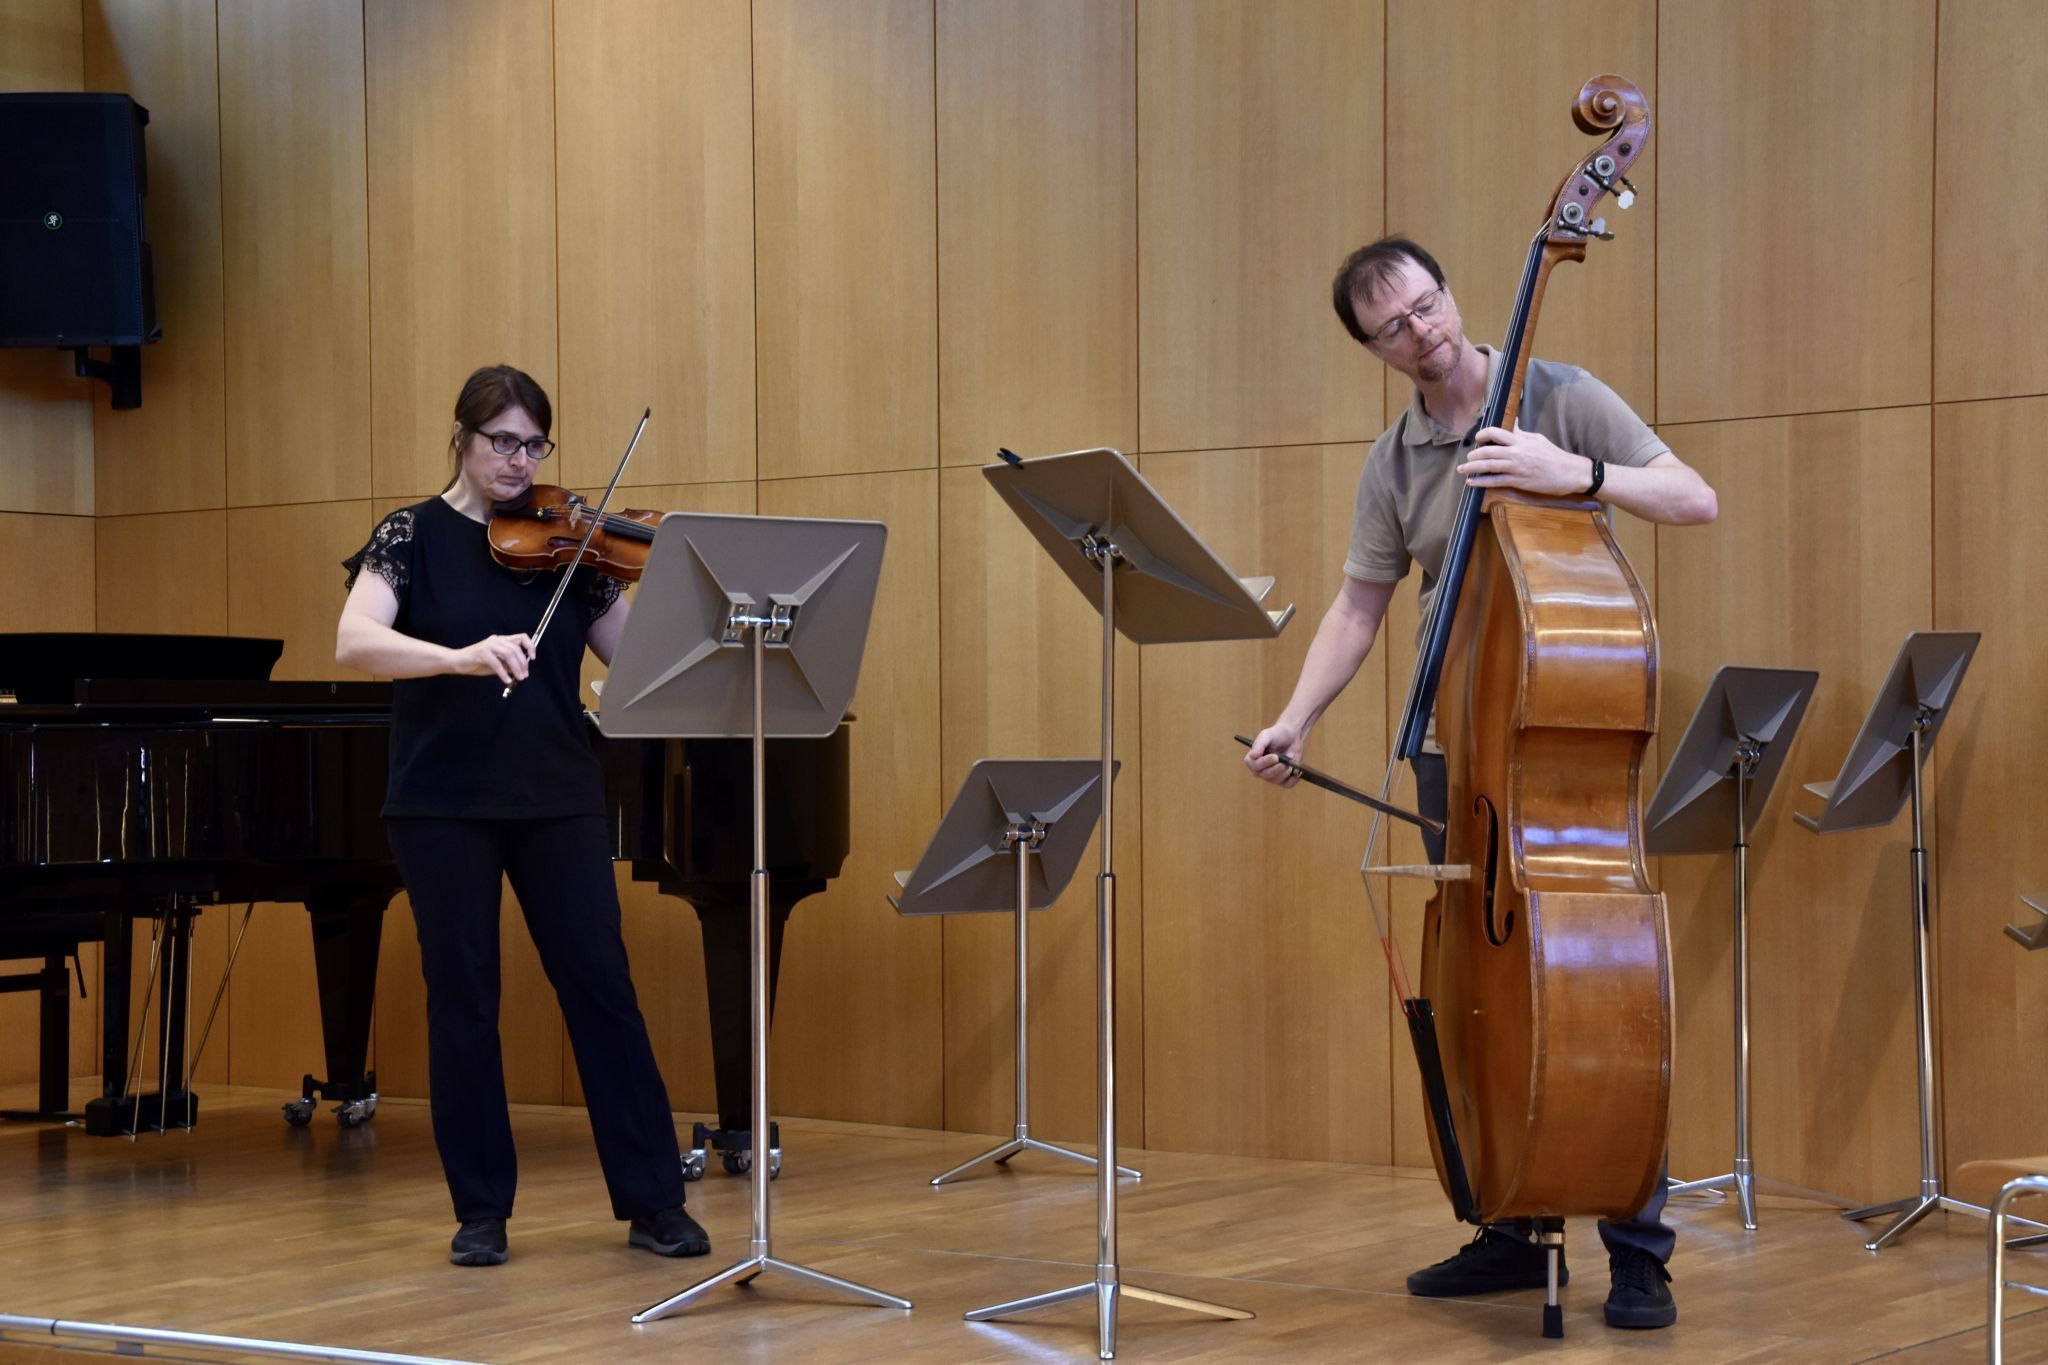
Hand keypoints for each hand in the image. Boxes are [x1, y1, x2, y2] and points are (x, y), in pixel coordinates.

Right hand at [453, 633, 534, 684]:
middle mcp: (496, 640)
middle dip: (523, 663)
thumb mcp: (497, 663)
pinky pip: (496, 663)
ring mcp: (488, 645)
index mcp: (501, 640)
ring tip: (519, 678)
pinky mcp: (481, 653)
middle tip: (524, 675)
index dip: (530, 646)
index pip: (521, 637)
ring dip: (516, 668)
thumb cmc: (477, 663)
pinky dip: (503, 673)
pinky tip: (506, 680)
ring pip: (508, 654)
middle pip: (516, 648)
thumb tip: (521, 669)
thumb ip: (508, 664)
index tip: (532, 658)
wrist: (457, 662)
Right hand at [1245, 721, 1306, 787]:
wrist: (1291, 736)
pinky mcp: (1283, 780)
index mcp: (1252, 760)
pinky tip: (1296, 768)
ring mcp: (1271, 777)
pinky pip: (1288, 784)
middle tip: (1286, 762)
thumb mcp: (1266, 735)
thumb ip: (1259, 744)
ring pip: (1277, 780)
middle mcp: (1260, 771)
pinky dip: (1293, 777)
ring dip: (1287, 770)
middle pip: (1266, 775)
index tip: (1275, 757)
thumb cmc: (1276, 734)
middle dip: (1277, 768)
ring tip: (1292, 756)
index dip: (1265, 763)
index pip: (1255, 766)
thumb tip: (1252, 755)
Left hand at [1460, 425, 1594, 496]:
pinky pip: (1495, 481)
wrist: (1569, 472)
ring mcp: (1516, 468)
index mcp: (1521, 440)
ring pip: (1488, 466)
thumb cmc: (1554, 455)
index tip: (1477, 439)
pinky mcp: (1518, 481)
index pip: (1496, 433)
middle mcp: (1516, 453)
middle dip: (1474, 455)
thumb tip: (1512, 423)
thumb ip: (1521, 433)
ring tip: (1462, 469)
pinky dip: (1481, 482)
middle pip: (1488, 451)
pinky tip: (1472, 483)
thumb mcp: (1537, 439)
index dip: (1483, 434)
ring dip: (1472, 468)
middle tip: (1468, 458)